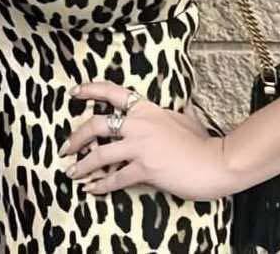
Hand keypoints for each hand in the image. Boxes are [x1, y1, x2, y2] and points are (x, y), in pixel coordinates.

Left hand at [59, 81, 232, 199]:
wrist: (214, 161)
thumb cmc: (201, 141)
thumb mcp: (182, 118)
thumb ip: (165, 114)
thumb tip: (167, 110)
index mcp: (147, 109)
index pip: (114, 93)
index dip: (91, 90)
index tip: (74, 92)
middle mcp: (140, 124)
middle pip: (98, 124)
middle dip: (76, 137)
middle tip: (65, 147)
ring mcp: (141, 146)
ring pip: (100, 154)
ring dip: (82, 165)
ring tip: (71, 173)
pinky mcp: (145, 169)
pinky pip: (115, 178)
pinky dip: (100, 186)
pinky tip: (92, 190)